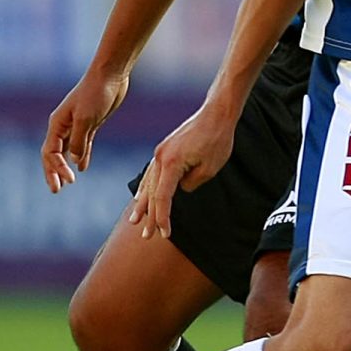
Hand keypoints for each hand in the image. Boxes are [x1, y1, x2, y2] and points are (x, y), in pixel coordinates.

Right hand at [43, 69, 130, 192]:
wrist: (110, 76)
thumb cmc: (96, 94)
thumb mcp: (86, 119)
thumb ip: (79, 140)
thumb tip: (74, 160)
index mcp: (57, 124)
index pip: (50, 152)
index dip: (56, 168)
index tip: (69, 180)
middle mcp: (63, 126)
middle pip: (53, 154)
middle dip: (53, 172)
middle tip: (56, 190)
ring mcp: (76, 125)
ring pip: (66, 151)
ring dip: (65, 167)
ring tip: (67, 183)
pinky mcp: (90, 124)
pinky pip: (81, 145)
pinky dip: (81, 156)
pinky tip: (82, 168)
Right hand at [128, 99, 239, 239]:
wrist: (216, 114)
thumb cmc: (216, 141)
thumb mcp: (208, 169)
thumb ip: (190, 184)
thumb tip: (180, 189)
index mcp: (170, 163)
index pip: (162, 198)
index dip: (163, 218)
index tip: (166, 234)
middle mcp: (160, 158)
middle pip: (152, 194)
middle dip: (150, 217)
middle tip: (146, 236)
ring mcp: (160, 153)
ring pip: (148, 184)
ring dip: (143, 204)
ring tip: (134, 221)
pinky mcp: (164, 149)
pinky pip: (151, 174)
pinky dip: (146, 188)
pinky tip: (139, 197)